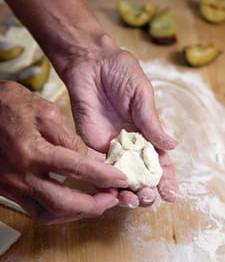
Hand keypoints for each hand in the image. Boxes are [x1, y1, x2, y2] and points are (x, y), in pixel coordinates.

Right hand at [0, 80, 127, 222]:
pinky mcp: (4, 188)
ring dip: (75, 213)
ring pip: (47, 214)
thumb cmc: (12, 103)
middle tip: (112, 199)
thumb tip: (86, 159)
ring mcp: (9, 184)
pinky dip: (57, 210)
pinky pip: (34, 209)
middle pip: (61, 202)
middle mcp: (18, 173)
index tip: (120, 179)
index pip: (75, 168)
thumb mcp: (46, 111)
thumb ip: (68, 138)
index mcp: (30, 149)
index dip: (102, 176)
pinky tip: (71, 201)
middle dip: (92, 205)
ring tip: (96, 203)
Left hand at [65, 49, 177, 206]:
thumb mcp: (142, 94)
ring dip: (127, 191)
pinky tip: (112, 190)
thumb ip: (151, 121)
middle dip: (147, 189)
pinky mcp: (91, 141)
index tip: (170, 194)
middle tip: (148, 196)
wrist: (90, 63)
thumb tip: (172, 146)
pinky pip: (99, 165)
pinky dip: (105, 180)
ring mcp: (110, 143)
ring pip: (120, 175)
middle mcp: (130, 141)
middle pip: (141, 173)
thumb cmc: (120, 72)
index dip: (166, 178)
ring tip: (132, 198)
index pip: (159, 160)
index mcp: (146, 130)